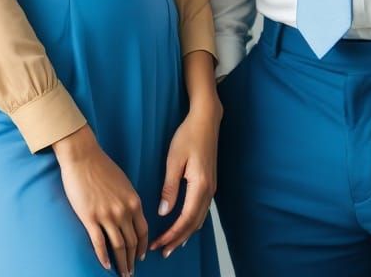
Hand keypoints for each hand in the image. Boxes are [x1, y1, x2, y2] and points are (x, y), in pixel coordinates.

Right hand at [52, 126, 147, 274]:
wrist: (83, 157)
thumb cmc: (102, 167)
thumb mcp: (123, 183)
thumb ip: (128, 200)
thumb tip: (130, 214)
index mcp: (133, 201)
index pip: (143, 230)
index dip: (142, 247)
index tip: (141, 257)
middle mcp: (123, 210)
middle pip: (131, 242)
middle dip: (132, 260)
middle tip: (131, 272)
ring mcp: (107, 215)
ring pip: (118, 245)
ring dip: (121, 262)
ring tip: (121, 273)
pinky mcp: (90, 217)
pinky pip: (99, 243)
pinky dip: (103, 256)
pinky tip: (105, 265)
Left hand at [149, 100, 222, 257]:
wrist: (206, 120)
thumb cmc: (188, 136)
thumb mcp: (174, 160)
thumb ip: (170, 188)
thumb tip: (164, 212)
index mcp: (200, 185)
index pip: (186, 219)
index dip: (172, 234)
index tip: (159, 244)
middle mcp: (209, 190)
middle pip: (195, 223)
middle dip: (178, 239)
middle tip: (162, 251)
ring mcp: (212, 187)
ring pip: (200, 218)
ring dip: (186, 233)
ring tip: (171, 244)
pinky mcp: (210, 183)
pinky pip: (202, 210)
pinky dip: (192, 222)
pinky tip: (184, 226)